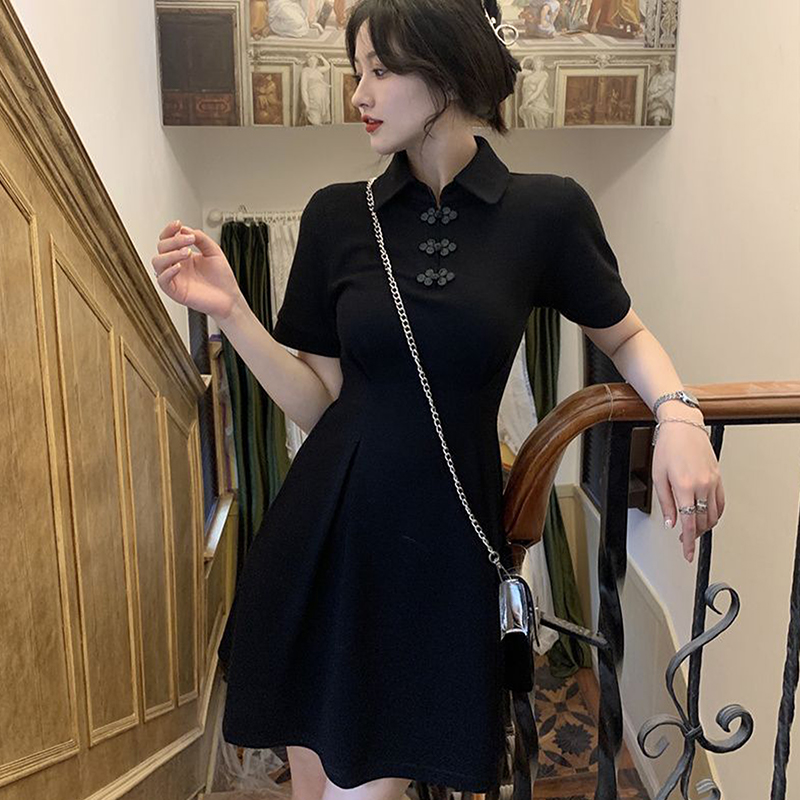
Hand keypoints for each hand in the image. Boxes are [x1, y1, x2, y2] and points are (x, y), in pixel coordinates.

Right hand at [151, 220, 244, 321]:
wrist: (229, 298)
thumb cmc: (222, 278)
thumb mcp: (214, 251)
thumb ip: (201, 238)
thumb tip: (185, 229)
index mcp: (183, 255)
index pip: (167, 239)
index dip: (169, 230)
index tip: (178, 224)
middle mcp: (176, 265)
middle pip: (161, 247)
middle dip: (174, 240)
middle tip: (190, 240)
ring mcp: (174, 278)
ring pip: (157, 262)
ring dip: (170, 254)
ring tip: (186, 252)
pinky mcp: (175, 291)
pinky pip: (162, 280)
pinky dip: (168, 272)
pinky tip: (179, 267)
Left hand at [652, 418, 725, 562]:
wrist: (683, 427)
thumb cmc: (668, 448)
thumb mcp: (658, 476)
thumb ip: (666, 502)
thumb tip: (672, 522)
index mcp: (684, 486)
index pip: (688, 523)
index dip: (688, 542)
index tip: (688, 554)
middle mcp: (701, 485)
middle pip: (702, 522)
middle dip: (693, 535)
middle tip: (685, 540)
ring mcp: (713, 482)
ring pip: (713, 515)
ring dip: (704, 527)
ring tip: (692, 529)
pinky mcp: (719, 478)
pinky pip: (721, 503)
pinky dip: (714, 515)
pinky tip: (706, 517)